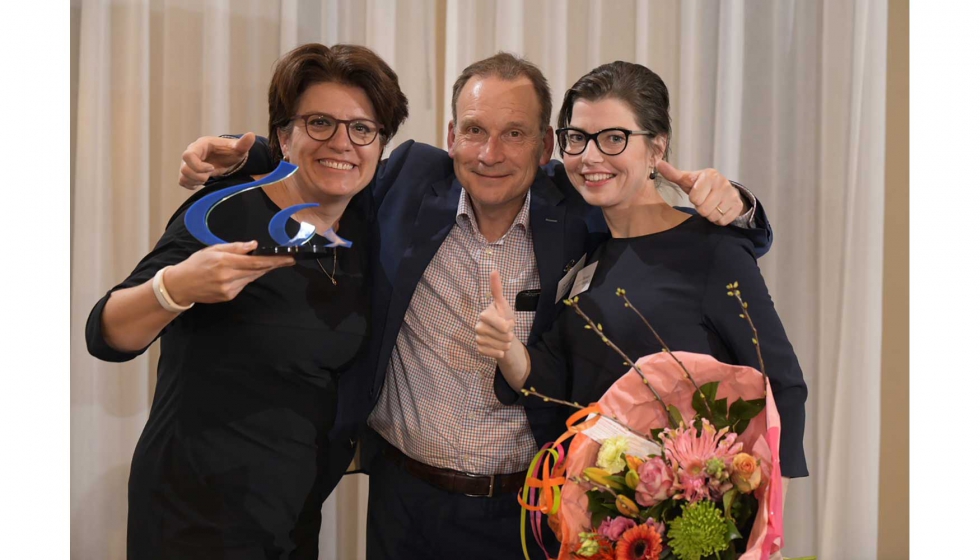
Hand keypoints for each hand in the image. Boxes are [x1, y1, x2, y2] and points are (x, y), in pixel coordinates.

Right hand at [165, 241, 293, 304]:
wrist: (181, 285)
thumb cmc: (196, 263)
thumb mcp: (213, 249)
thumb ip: (235, 247)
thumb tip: (254, 245)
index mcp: (225, 262)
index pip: (255, 261)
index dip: (274, 260)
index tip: (288, 258)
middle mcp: (228, 277)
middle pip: (257, 271)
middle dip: (273, 265)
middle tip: (287, 260)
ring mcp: (229, 289)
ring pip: (252, 278)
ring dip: (261, 271)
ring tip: (269, 263)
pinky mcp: (228, 296)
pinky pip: (244, 285)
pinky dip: (247, 277)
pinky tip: (245, 272)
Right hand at [178, 132, 255, 188]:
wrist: (227, 158)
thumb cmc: (231, 152)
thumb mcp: (238, 148)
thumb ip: (243, 143)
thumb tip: (251, 135)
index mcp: (200, 145)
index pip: (188, 155)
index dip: (198, 165)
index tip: (212, 169)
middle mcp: (191, 154)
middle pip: (184, 168)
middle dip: (199, 175)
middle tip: (211, 174)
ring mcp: (187, 164)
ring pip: (183, 177)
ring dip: (196, 181)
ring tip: (208, 177)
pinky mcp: (187, 172)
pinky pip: (182, 182)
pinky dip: (192, 185)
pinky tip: (204, 181)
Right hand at [475, 271, 515, 359]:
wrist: (502, 335)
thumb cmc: (504, 317)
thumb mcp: (503, 304)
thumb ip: (497, 289)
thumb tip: (493, 270)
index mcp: (484, 314)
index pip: (504, 326)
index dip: (510, 325)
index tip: (508, 321)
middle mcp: (478, 326)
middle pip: (504, 336)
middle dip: (509, 335)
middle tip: (506, 331)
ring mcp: (477, 338)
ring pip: (501, 346)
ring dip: (506, 344)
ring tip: (503, 338)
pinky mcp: (479, 349)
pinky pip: (495, 354)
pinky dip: (500, 352)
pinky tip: (498, 347)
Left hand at [657, 160, 745, 225]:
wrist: (723, 190)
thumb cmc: (700, 185)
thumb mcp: (687, 179)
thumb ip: (673, 174)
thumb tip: (658, 163)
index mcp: (710, 175)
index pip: (695, 197)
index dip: (694, 199)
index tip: (697, 194)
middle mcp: (723, 183)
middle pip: (704, 209)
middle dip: (701, 208)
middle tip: (704, 201)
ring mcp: (732, 194)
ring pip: (713, 216)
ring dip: (709, 214)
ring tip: (711, 205)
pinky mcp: (738, 205)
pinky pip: (723, 221)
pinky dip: (719, 219)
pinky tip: (719, 210)